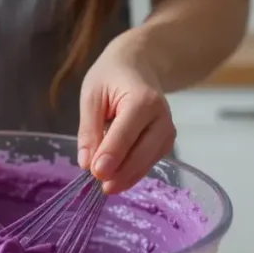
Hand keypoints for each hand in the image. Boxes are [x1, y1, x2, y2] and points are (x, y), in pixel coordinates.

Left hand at [77, 33, 176, 194]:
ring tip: (106, 187)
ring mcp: (167, 131)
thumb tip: (86, 164)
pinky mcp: (166, 142)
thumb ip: (89, 130)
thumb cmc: (111, 77)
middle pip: (142, 152)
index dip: (111, 155)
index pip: (126, 134)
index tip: (96, 173)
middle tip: (101, 187)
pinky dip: (134, 173)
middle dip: (121, 172)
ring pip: (148, 161)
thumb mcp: (92, 96)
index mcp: (142, 100)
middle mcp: (161, 117)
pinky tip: (118, 180)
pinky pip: (150, 162)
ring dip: (127, 177)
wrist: (138, 65)